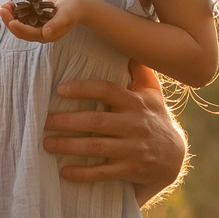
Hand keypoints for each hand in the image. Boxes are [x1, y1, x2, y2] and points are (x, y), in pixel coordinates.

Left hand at [0, 0, 90, 44]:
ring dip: (10, 17)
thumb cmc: (74, 8)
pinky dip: (14, 13)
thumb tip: (46, 34)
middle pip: (21, 32)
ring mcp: (37, 27)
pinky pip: (21, 19)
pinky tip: (11, 4)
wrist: (76, 4)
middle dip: (10, 21)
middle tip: (2, 8)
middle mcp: (41, 34)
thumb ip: (57, 24)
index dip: (20, 28)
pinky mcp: (35, 20)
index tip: (11, 21)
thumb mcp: (67, 14)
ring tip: (4, 5)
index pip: (30, 34)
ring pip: (19, 26)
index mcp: (48, 35)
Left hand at [43, 65, 186, 201]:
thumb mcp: (152, 92)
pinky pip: (103, 173)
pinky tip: (64, 171)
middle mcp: (135, 124)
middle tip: (43, 120)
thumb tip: (128, 43)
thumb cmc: (155, 118)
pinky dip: (82, 174)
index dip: (83, 89)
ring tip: (46, 143)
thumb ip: (139, 70)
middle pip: (96, 121)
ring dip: (68, 146)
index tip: (60, 90)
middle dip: (67, 121)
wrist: (175, 156)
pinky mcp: (130, 169)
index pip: (107, 90)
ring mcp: (133, 149)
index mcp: (136, 103)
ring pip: (96, 147)